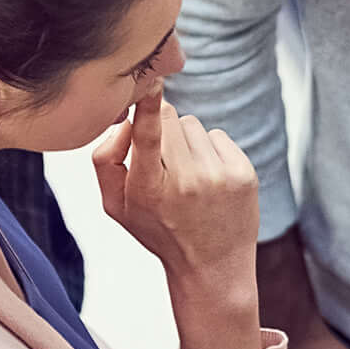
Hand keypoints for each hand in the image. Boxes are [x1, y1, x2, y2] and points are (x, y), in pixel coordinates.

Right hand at [87, 88, 259, 288]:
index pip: (147, 136)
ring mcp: (219, 177)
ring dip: (186, 142)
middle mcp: (186, 182)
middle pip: (168, 117)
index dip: (147, 105)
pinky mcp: (243, 174)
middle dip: (161, 130)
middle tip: (163, 163)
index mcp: (148, 190)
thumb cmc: (159, 231)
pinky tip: (208, 179)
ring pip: (192, 124)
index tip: (150, 80)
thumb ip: (105, 161)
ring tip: (187, 176)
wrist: (212, 267)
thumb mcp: (117, 207)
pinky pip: (217, 135)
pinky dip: (209, 151)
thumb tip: (124, 122)